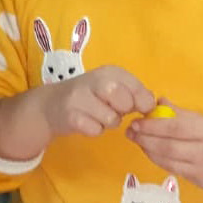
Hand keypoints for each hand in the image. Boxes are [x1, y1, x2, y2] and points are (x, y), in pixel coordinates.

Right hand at [34, 65, 155, 137]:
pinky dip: (93, 130)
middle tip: (110, 109)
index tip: (133, 106)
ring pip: (111, 119)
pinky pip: (95, 130)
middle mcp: (96, 80)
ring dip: (107, 123)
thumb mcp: (112, 87)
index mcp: (111, 72)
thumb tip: (151, 108)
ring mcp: (80, 97)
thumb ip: (135, 94)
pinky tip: (85, 121)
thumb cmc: (89, 97)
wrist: (50, 104)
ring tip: (96, 116)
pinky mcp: (70, 115)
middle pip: (126, 103)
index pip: (140, 91)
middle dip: (122, 112)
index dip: (141, 104)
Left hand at [127, 102, 202, 193]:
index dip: (151, 125)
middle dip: (143, 139)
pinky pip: (177, 171)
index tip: (136, 121)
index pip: (174, 127)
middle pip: (165, 147)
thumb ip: (188, 115)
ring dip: (149, 151)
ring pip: (166, 161)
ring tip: (139, 141)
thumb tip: (160, 102)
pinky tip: (156, 153)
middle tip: (130, 132)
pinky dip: (163, 161)